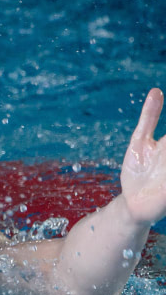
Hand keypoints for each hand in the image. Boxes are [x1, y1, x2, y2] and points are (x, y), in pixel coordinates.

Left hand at [120, 88, 165, 225]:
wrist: (132, 203)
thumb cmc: (137, 171)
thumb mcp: (140, 141)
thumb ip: (149, 118)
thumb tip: (156, 91)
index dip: (162, 113)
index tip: (165, 136)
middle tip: (163, 144)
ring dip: (165, 157)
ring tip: (162, 154)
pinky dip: (164, 178)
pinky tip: (161, 167)